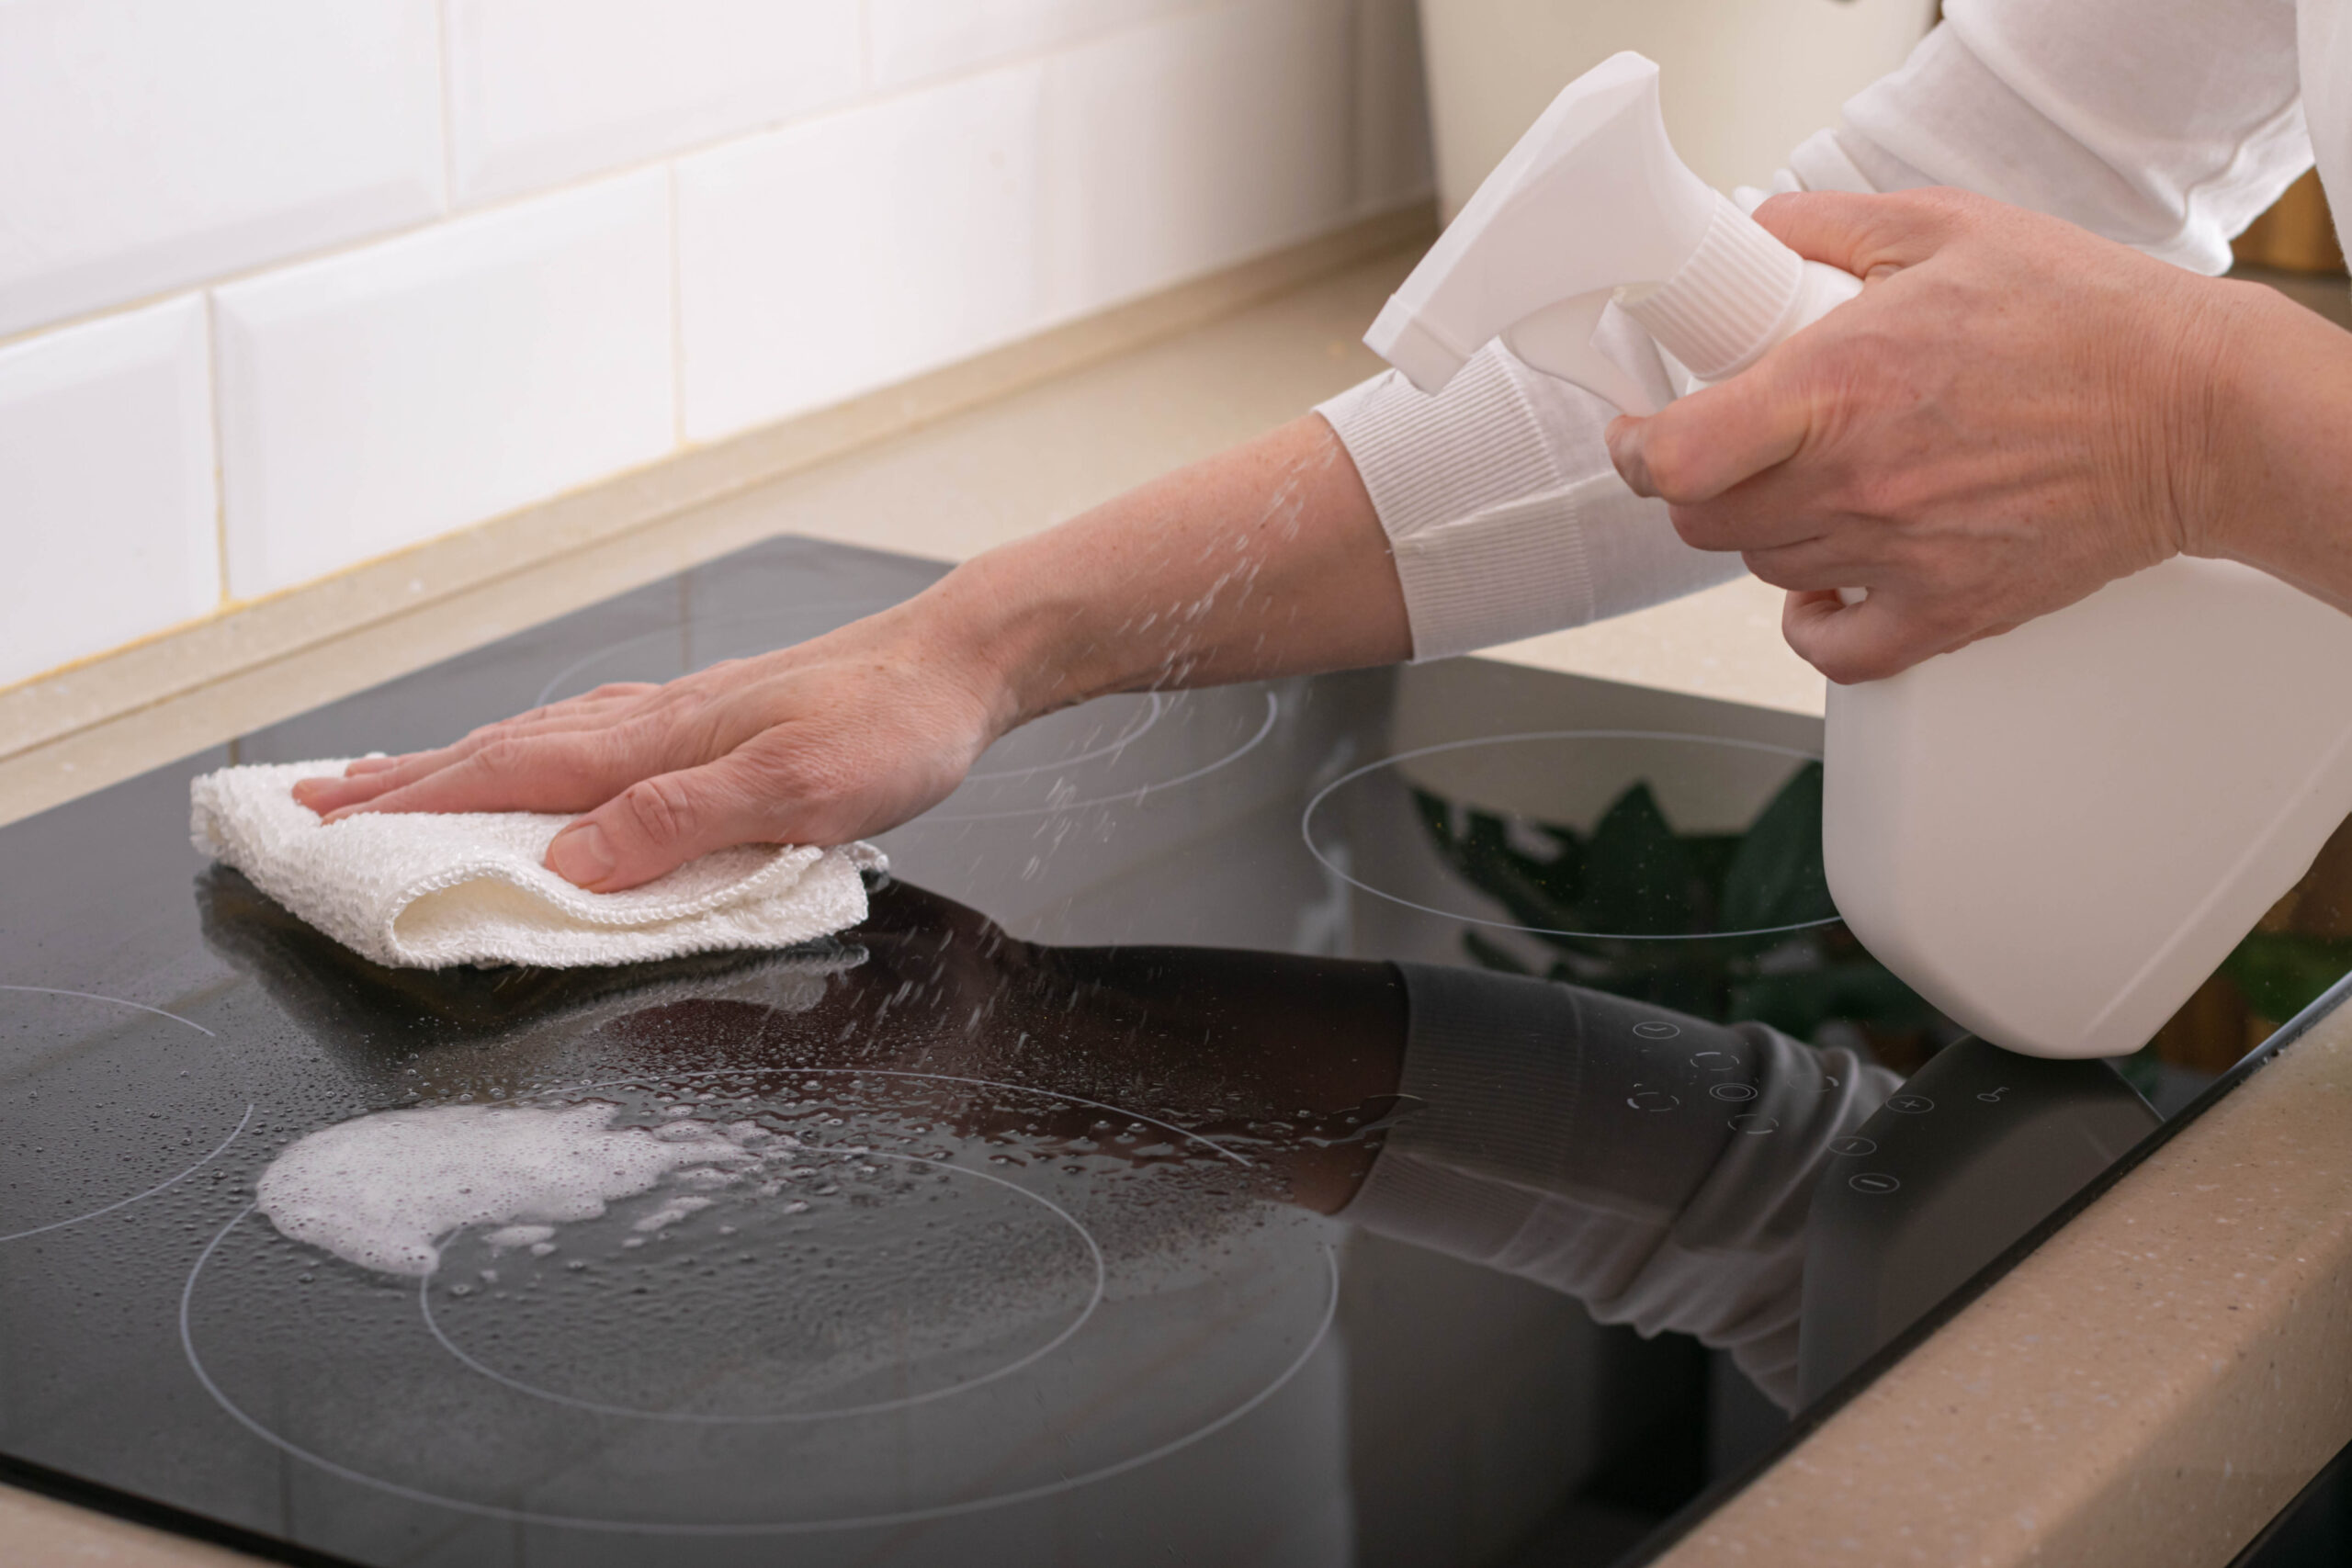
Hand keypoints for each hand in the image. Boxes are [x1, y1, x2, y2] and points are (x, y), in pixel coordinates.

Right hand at [292, 415, 1403, 890]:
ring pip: (540, 738)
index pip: (507, 781)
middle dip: (402, 781)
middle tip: (311, 801)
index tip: (322, 824)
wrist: (965, 661)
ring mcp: (681, 715)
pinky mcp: (716, 717)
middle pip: (501, 751)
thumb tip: (563, 861)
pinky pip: (592, 734)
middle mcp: (653, 721)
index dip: (411, 808)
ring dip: (457, 762)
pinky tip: (542, 754)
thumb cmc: (896, 727)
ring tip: (393, 779)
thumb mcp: (799, 793)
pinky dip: (533, 748)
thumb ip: (680, 825)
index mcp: (658, 744)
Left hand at [1602, 188, 2252, 681]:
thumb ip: (1827, 229)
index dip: (1633, 450)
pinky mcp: (1949, 611)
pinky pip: (1837, 654)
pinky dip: (1817, 628)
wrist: (2195, 410)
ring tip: (1811, 489)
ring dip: (1766, 535)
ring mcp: (1900, 555)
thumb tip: (1752, 235)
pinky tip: (1830, 586)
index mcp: (1838, 385)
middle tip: (1728, 453)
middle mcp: (1857, 480)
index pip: (1675, 456)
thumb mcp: (1944, 229)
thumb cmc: (2082, 317)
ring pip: (1766, 571)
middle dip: (1699, 486)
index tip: (1636, 435)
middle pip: (1705, 522)